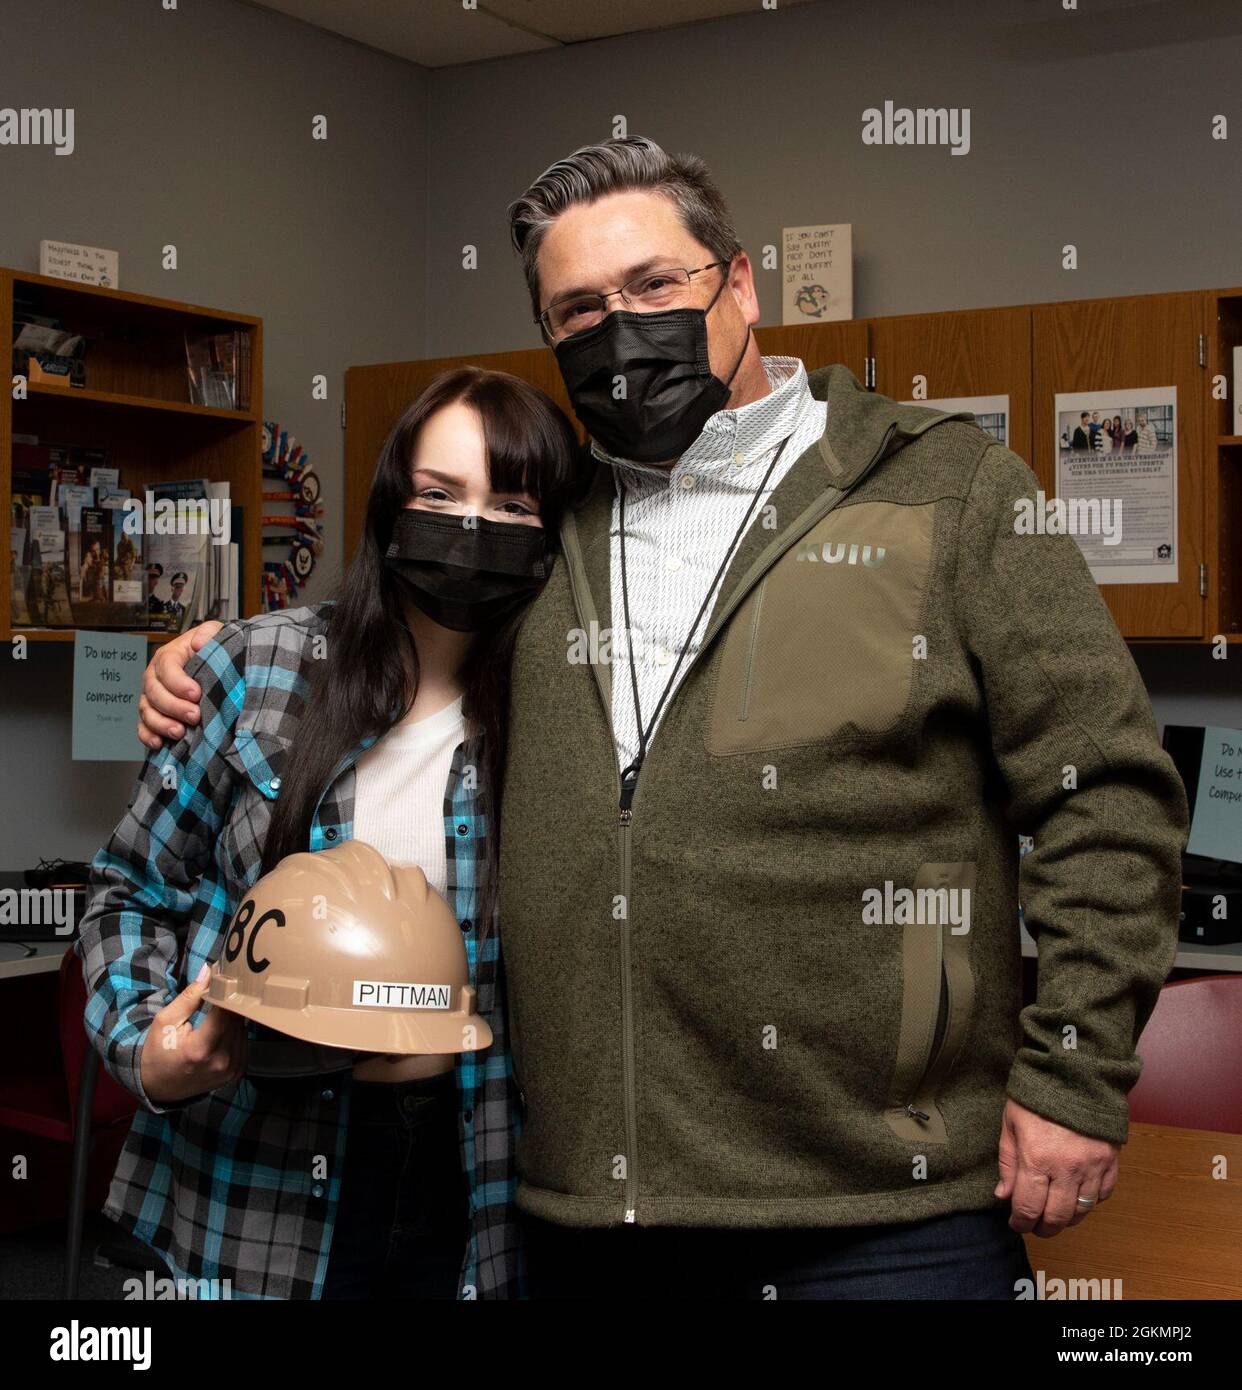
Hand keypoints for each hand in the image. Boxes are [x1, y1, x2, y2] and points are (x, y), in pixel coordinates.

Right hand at [137, 620, 221, 749]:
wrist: (216, 667)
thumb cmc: (213, 651)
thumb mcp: (216, 635)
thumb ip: (208, 634)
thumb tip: (198, 642)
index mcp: (168, 656)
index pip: (166, 667)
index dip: (178, 682)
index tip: (196, 693)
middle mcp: (155, 677)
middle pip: (155, 692)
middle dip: (174, 706)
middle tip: (194, 716)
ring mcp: (152, 697)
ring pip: (147, 711)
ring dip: (161, 724)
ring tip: (180, 732)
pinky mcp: (153, 715)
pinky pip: (143, 727)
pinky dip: (148, 736)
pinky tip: (159, 743)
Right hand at [139, 963, 247, 1102]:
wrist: (158, 1087)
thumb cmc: (158, 1052)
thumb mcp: (165, 1021)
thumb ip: (189, 997)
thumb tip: (209, 971)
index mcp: (200, 1049)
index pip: (226, 1012)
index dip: (226, 992)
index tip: (224, 978)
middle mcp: (221, 1061)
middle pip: (237, 1020)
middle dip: (230, 1003)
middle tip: (221, 991)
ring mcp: (230, 1070)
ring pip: (243, 1030)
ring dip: (234, 1018)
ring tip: (218, 1013)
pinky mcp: (236, 1073)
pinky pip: (244, 1042)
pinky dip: (236, 1032)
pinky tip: (221, 1030)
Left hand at [996, 1098, 1118, 1236]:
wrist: (1074, 1072)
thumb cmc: (1036, 1095)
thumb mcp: (1010, 1124)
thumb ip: (1006, 1163)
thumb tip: (1003, 1196)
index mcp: (1036, 1158)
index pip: (1028, 1208)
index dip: (1020, 1223)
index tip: (1016, 1224)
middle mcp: (1066, 1168)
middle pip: (1057, 1217)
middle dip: (1043, 1228)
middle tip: (1035, 1226)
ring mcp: (1092, 1166)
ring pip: (1082, 1211)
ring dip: (1066, 1219)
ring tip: (1054, 1214)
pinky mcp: (1110, 1162)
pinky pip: (1103, 1195)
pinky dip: (1089, 1202)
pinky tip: (1076, 1195)